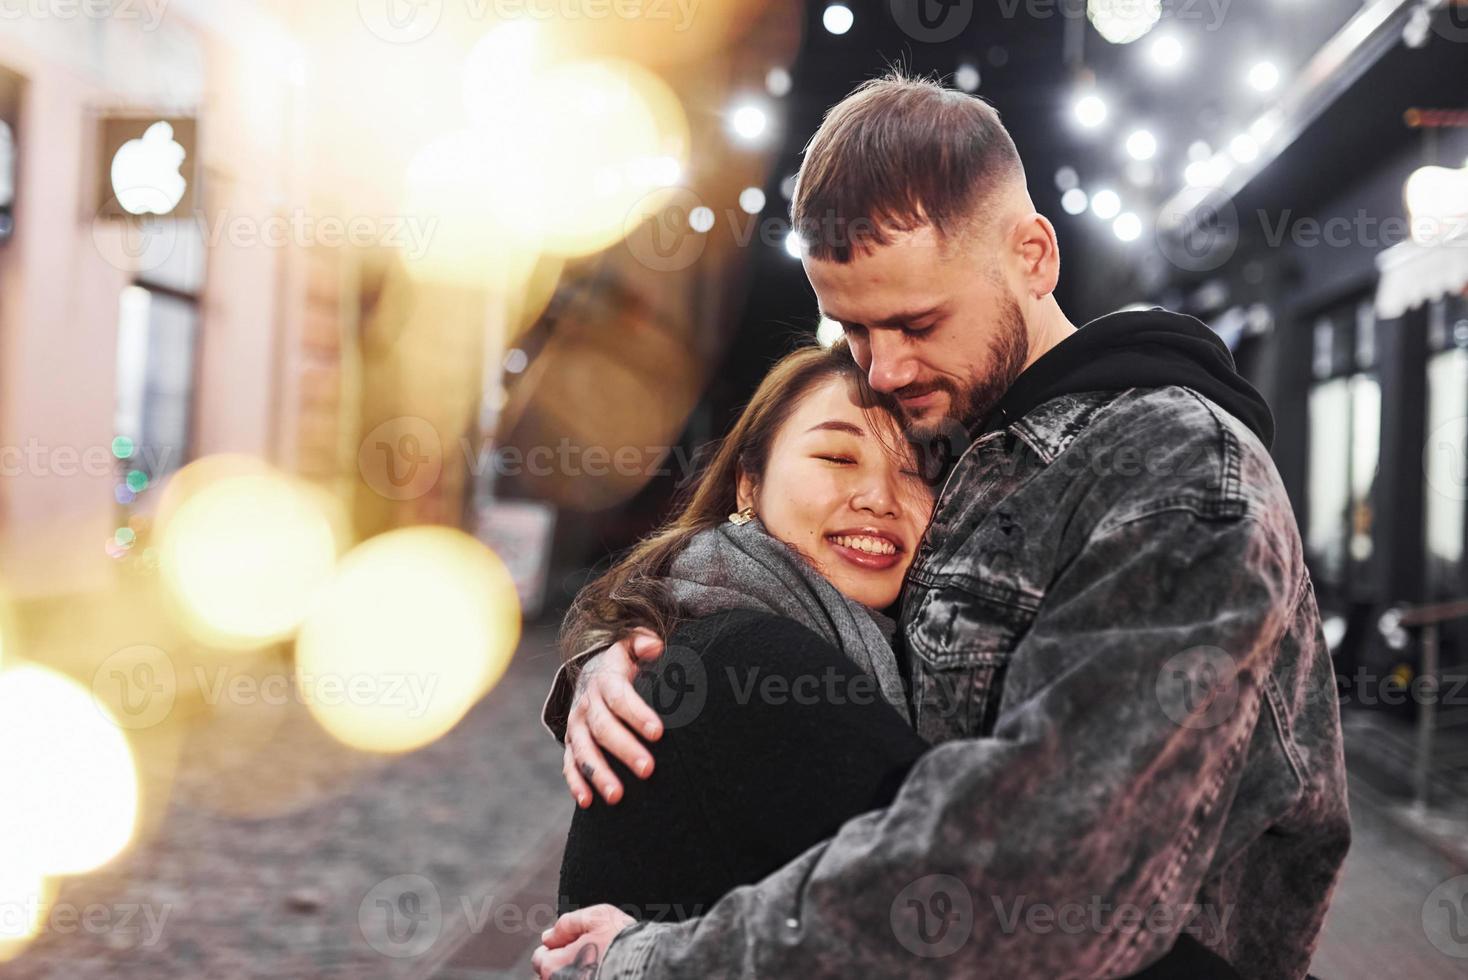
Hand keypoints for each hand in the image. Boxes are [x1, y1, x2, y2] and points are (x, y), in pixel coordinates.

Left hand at [531, 905, 634, 978]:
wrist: (652, 968)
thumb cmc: (624, 942)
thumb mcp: (597, 917)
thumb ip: (567, 924)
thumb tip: (548, 936)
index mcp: (554, 967)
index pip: (541, 959)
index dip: (557, 948)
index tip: (576, 945)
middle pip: (552, 977)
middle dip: (565, 966)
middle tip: (593, 955)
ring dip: (577, 975)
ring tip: (603, 967)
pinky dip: (591, 978)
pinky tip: (610, 975)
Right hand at [563, 628, 666, 806]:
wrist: (590, 673)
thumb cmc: (624, 664)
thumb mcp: (631, 647)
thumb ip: (643, 642)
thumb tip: (655, 646)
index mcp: (606, 681)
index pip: (620, 697)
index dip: (638, 714)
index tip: (658, 732)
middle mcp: (587, 704)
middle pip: (603, 728)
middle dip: (624, 750)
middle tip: (648, 769)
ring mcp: (576, 726)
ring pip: (584, 751)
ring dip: (599, 774)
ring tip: (617, 796)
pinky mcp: (570, 744)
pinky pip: (569, 765)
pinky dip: (576, 783)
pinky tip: (587, 802)